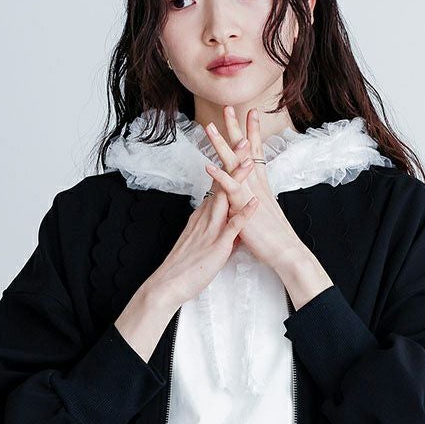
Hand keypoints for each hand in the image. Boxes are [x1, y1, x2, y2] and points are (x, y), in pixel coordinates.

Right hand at [146, 155, 259, 308]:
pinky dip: (244, 213)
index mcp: (202, 217)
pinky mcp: (217, 245)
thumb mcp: (203, 245)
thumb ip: (220, 234)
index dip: (227, 167)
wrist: (168, 284)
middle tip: (242, 139)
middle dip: (232, 161)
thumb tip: (234, 231)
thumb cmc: (184, 268)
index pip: (217, 187)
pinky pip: (232, 227)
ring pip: (226, 198)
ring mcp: (210, 230)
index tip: (235, 150)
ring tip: (249, 159)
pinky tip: (255, 202)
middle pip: (221, 184)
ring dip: (238, 179)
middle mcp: (205, 218)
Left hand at [202, 104, 308, 271]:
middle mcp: (256, 184)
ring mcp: (250, 193)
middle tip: (228, 106)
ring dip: (221, 144)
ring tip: (210, 127)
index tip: (250, 112)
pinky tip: (208, 166)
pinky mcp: (244, 207)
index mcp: (260, 184)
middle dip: (236, 127)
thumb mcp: (259, 213)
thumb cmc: (273, 236)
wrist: (284, 250)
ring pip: (235, 163)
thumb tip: (243, 197)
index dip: (252, 131)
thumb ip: (250, 201)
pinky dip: (220, 176)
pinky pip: (230, 189)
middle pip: (245, 149)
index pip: (255, 152)